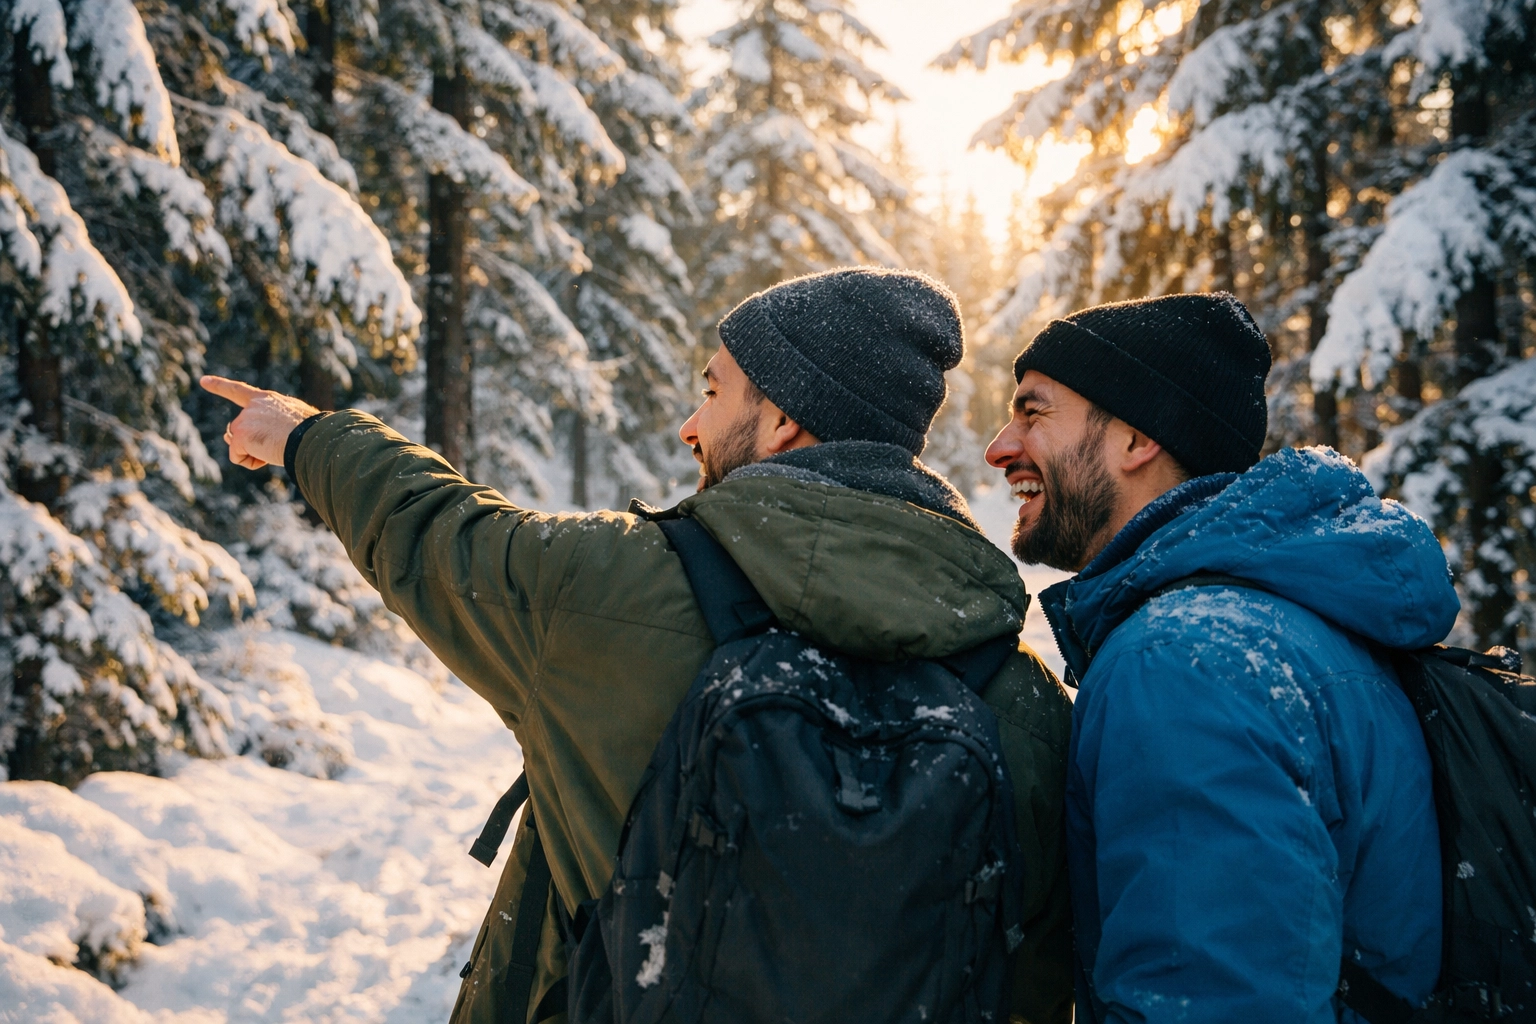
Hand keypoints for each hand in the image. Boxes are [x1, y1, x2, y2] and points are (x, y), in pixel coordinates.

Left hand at [200, 376, 319, 469]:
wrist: (311, 437)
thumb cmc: (310, 433)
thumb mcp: (290, 423)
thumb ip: (262, 426)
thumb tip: (227, 437)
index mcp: (268, 399)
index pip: (240, 391)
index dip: (220, 386)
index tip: (203, 381)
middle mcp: (253, 406)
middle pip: (241, 430)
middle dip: (251, 443)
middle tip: (280, 444)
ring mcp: (245, 419)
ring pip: (241, 445)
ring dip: (257, 453)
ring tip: (279, 447)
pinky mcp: (241, 435)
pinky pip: (238, 458)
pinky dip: (253, 462)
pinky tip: (269, 456)